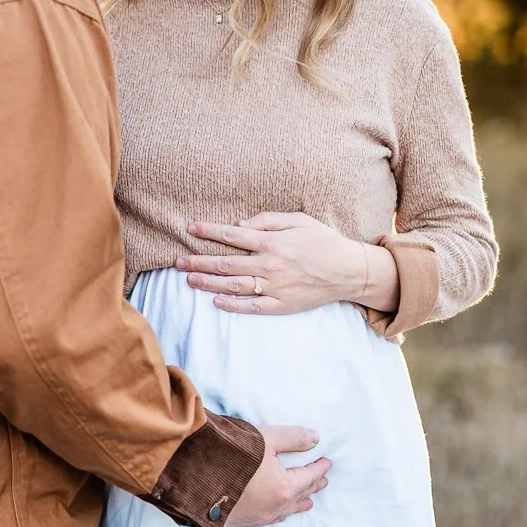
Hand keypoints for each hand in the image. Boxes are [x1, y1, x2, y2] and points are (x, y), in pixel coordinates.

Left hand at [176, 212, 397, 315]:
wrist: (349, 271)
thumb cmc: (323, 241)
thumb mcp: (299, 220)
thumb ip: (268, 220)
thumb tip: (239, 226)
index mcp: (273, 243)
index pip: (232, 236)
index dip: (208, 232)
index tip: (189, 229)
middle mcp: (270, 266)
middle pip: (225, 264)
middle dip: (198, 262)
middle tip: (177, 262)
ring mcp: (274, 288)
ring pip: (232, 286)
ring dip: (208, 283)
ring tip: (188, 280)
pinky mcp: (281, 305)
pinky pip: (251, 307)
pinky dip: (232, 305)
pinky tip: (216, 301)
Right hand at [228, 427, 330, 526]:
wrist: (192, 476)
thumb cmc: (230, 454)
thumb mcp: (265, 438)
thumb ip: (293, 438)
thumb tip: (315, 439)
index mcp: (284, 488)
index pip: (309, 477)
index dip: (319, 468)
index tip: (327, 462)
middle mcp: (273, 507)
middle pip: (300, 496)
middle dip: (312, 486)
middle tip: (323, 481)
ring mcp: (257, 517)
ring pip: (285, 512)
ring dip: (298, 503)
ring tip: (307, 502)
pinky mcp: (241, 520)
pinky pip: (269, 519)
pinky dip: (280, 513)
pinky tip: (277, 513)